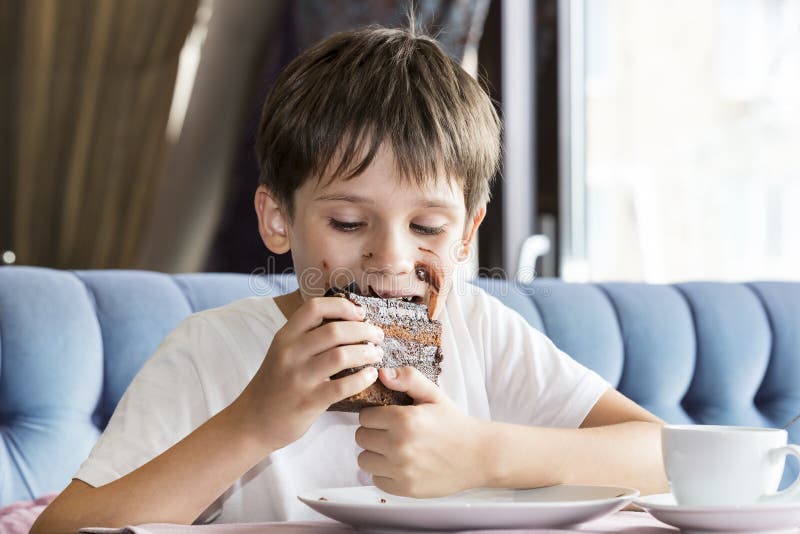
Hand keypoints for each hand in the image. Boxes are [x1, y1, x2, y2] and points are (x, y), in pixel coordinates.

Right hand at [234, 296, 384, 450]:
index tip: (360, 314)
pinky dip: (362, 378)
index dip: (342, 306)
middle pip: (335, 330)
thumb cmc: (275, 384)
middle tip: (377, 336)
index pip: (314, 307)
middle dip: (364, 331)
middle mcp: (290, 353)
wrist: (252, 422)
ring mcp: (298, 378)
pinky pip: (343, 386)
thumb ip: (307, 337)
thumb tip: (348, 321)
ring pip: (341, 355)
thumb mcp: (283, 353)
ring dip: (366, 353)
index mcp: (285, 336)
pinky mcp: (308, 401)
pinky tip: (370, 376)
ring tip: (377, 355)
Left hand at [356, 366, 488, 497]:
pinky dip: (384, 473)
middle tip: (392, 433)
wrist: (478, 455)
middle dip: (373, 433)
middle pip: (361, 437)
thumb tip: (382, 373)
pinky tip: (400, 465)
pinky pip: (376, 480)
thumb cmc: (453, 423)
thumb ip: (407, 379)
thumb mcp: (433, 394)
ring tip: (394, 449)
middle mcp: (399, 445)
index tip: (387, 417)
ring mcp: (401, 469)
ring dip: (375, 454)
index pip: (364, 416)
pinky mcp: (404, 489)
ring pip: (364, 460)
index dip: (375, 415)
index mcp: (403, 419)